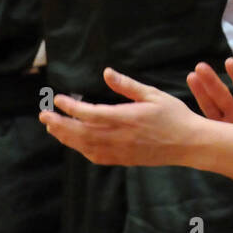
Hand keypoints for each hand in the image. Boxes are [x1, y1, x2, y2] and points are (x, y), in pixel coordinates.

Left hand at [39, 67, 202, 166]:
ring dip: (66, 137)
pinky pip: (96, 157)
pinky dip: (81, 149)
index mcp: (126, 117)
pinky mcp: (124, 160)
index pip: (90, 113)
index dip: (71, 107)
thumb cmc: (174, 115)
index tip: (58, 99)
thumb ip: (127, 85)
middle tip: (43, 116)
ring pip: (85, 146)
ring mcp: (121, 151)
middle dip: (59, 124)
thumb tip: (107, 72)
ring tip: (53, 128)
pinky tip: (74, 142)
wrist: (189, 143)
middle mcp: (120, 136)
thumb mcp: (153, 94)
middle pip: (81, 132)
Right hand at [187, 58, 232, 128]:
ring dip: (200, 92)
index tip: (229, 62)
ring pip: (209, 106)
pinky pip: (202, 125)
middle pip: (222, 95)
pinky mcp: (214, 137)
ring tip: (191, 76)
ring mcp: (223, 124)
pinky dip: (194, 117)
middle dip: (211, 81)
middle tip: (200, 66)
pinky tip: (182, 108)